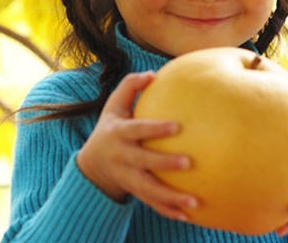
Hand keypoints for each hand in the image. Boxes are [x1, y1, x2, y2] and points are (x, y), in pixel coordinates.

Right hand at [77, 71, 197, 220]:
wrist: (92, 164)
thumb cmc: (110, 127)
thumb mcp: (113, 105)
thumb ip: (130, 86)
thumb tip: (152, 73)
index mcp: (118, 133)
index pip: (137, 130)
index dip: (154, 129)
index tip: (176, 127)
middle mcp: (121, 157)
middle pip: (143, 162)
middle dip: (164, 164)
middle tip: (188, 163)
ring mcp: (126, 177)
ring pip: (148, 190)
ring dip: (171, 198)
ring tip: (194, 203)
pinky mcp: (133, 191)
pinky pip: (151, 203)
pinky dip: (168, 210)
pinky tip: (189, 215)